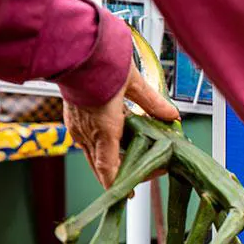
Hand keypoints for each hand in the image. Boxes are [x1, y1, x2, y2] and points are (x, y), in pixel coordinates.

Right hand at [65, 63, 179, 187]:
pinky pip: (87, 141)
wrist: (74, 47)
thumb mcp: (134, 83)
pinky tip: (114, 139)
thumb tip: (172, 115)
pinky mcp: (72, 118)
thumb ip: (153, 103)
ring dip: (111, 159)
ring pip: (94, 154)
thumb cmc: (102, 63)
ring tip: (130, 158)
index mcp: (104, 129)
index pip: (109, 168)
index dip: (119, 185)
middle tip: (140, 174)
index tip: (129, 195)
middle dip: (120, 173)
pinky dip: (101, 145)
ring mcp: (77, 126)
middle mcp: (88, 132)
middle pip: (102, 166)